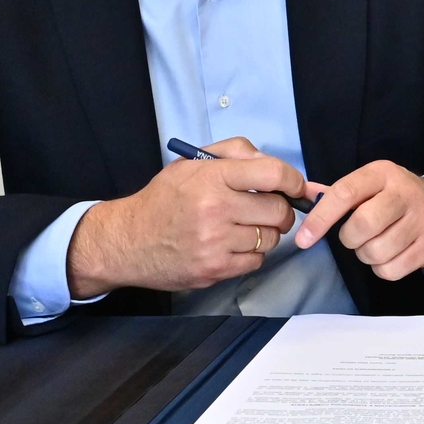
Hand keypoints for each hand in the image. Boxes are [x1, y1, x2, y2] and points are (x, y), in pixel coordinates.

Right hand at [67, 137, 304, 297]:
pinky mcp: (214, 270)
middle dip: (281, 208)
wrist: (126, 241)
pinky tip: (234, 245)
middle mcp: (215, 209)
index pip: (272, 173)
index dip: (293, 180)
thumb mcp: (192, 163)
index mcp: (211, 177)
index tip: (297, 186)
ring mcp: (215, 243)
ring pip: (270, 238)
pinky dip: (252, 253)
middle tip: (270, 208)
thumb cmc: (164, 198)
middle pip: (278, 210)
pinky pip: (256, 261)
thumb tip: (273, 164)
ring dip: (266, 232)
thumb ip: (235, 153)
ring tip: (246, 226)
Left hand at [294, 161, 423, 281]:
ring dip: (366, 255)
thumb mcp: (372, 183)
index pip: (345, 193)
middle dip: (349, 239)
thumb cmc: (398, 196)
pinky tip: (390, 255)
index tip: (304, 238)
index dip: (320, 218)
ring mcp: (421, 221)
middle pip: (361, 226)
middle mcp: (405, 193)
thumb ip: (338, 192)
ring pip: (375, 252)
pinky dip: (382, 268)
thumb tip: (302, 196)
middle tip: (356, 236)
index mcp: (383, 173)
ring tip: (376, 243)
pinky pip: (390, 270)